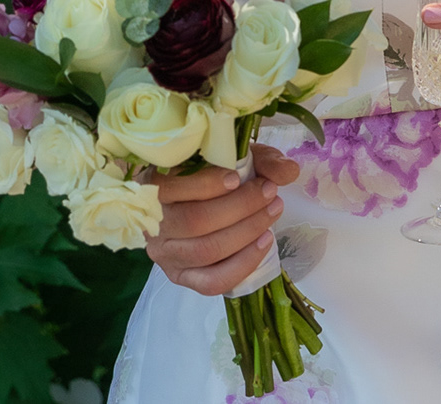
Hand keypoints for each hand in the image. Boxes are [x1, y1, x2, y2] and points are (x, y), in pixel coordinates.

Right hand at [144, 144, 300, 296]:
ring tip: (273, 212)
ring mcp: (165, 255)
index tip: (237, 178)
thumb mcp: (235, 158)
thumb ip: (260, 160)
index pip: (171, 189)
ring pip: (206, 251)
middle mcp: (153, 225)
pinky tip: (264, 241)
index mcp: (153, 188)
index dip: (206, 185)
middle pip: (196, 222)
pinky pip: (212, 281)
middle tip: (270, 192)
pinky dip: (243, 263)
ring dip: (247, 231)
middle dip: (240, 207)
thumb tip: (287, 171)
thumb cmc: (215, 175)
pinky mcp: (182, 277)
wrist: (204, 206)